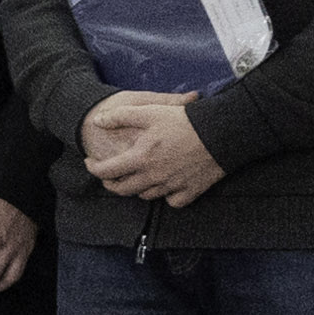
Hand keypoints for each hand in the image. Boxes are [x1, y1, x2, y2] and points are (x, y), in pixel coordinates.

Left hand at [83, 92, 223, 206]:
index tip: (91, 162)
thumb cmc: (185, 121)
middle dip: (111, 183)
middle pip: (123, 189)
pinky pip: (172, 202)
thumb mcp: (149, 112)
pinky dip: (166, 196)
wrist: (222, 133)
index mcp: (140, 159)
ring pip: (146, 196)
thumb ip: (120, 116)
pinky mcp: (191, 192)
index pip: (106, 172)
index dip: (93, 168)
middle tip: (109, 174)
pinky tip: (165, 186)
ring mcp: (172, 187)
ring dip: (137, 188)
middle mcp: (154, 177)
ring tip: (136, 176)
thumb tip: (97, 121)